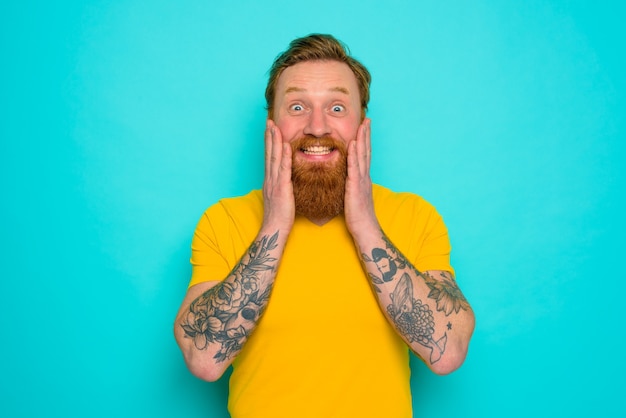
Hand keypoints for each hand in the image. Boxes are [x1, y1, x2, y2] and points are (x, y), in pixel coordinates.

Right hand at [262, 119, 294, 231]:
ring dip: (274, 141)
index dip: (269, 142)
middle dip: (269, 136)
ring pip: (274, 158)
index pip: (269, 157)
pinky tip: (285, 145)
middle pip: (269, 153)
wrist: (275, 229)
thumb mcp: (281, 197)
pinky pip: (283, 170)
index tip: (270, 129)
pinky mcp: (281, 188)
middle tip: (269, 121)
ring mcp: (274, 183)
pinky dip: (284, 156)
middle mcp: (270, 179)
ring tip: (274, 127)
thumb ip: (282, 185)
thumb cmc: (280, 216)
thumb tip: (286, 179)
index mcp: (270, 180)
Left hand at [344, 118, 379, 240]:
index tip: (364, 127)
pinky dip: (354, 155)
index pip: (364, 155)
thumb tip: (348, 180)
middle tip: (367, 119)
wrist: (364, 229)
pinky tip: (352, 144)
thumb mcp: (353, 196)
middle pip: (366, 151)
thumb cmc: (357, 216)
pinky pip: (354, 168)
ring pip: (362, 155)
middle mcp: (364, 176)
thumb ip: (352, 185)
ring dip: (362, 139)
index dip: (364, 141)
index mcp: (362, 178)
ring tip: (362, 124)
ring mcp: (361, 180)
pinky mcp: (355, 186)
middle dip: (366, 134)